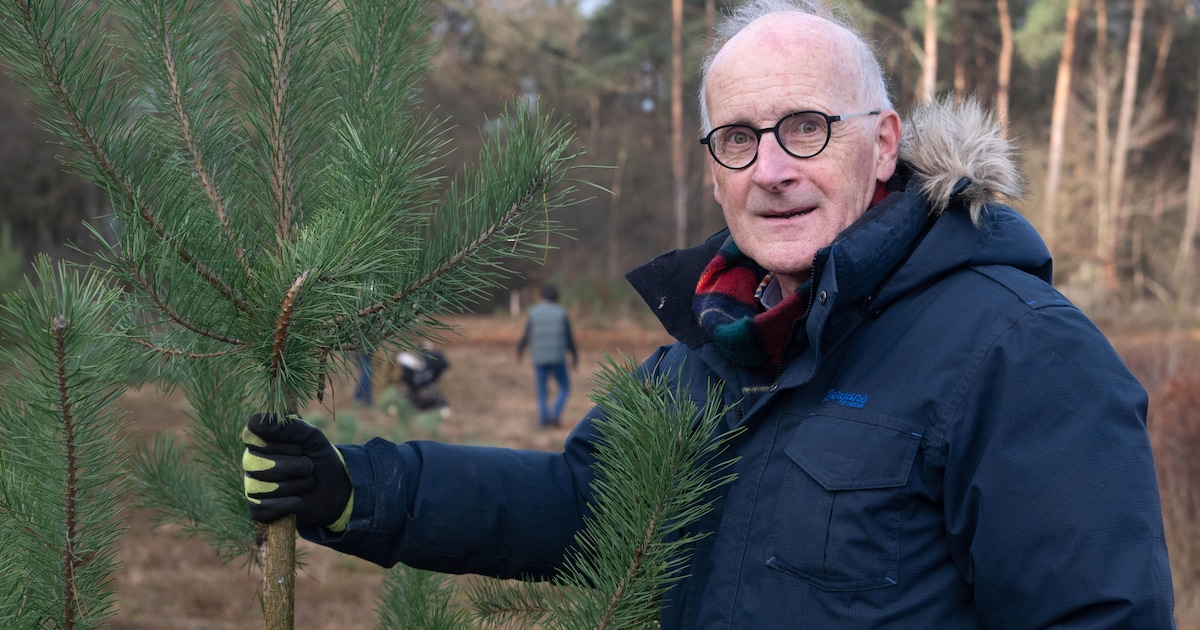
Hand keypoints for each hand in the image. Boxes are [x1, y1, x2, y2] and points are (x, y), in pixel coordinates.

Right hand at [242, 412, 353, 530]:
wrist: (335, 490)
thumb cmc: (320, 458)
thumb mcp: (312, 437)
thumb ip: (289, 427)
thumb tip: (255, 422)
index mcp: (260, 440)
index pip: (251, 436)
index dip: (279, 444)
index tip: (299, 448)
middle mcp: (251, 462)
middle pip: (257, 463)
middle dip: (294, 466)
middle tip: (309, 467)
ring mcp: (252, 485)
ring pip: (262, 487)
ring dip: (296, 485)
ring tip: (307, 482)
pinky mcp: (257, 509)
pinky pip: (263, 508)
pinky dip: (288, 505)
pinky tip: (299, 501)